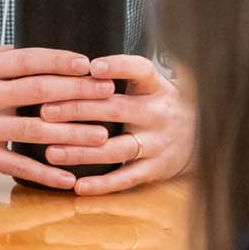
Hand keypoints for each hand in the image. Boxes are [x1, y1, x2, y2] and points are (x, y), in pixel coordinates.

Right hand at [0, 46, 115, 190]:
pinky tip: (69, 178)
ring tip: (102, 136)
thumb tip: (38, 52)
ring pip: (34, 130)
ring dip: (72, 134)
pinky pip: (17, 165)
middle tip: (109, 94)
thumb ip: (0, 58)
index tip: (90, 64)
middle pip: (39, 91)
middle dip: (78, 92)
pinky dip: (45, 173)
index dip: (61, 61)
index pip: (28, 59)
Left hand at [37, 54, 193, 193]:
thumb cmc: (161, 106)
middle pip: (115, 110)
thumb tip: (74, 64)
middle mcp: (158, 114)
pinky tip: (77, 186)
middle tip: (45, 112)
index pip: (140, 71)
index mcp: (156, 88)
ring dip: (81, 152)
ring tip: (51, 152)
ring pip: (116, 148)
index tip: (91, 67)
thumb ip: (123, 75)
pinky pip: (126, 178)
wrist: (203, 139)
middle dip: (78, 110)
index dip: (118, 67)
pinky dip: (102, 184)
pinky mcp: (155, 169)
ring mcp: (158, 144)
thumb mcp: (153, 86)